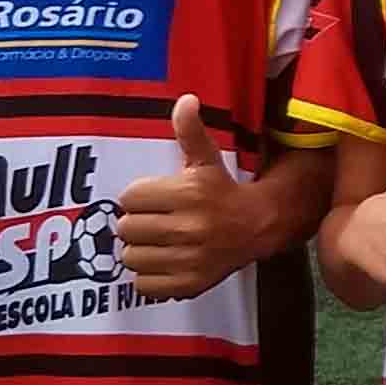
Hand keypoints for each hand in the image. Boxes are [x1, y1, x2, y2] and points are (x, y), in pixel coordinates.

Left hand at [117, 95, 281, 302]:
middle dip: (136, 223)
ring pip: (131, 257)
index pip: (129, 199)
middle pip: (127, 229)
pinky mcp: (190, 284)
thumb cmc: (223, 190)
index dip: (137, 198)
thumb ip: (190, 131)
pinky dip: (147, 276)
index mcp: (188, 194)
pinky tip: (162, 261)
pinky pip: (144, 285)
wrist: (259, 226)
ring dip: (139, 250)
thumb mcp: (207, 159)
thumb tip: (186, 99)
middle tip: (152, 221)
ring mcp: (190, 259)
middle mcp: (189, 228)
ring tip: (156, 242)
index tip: (151, 199)